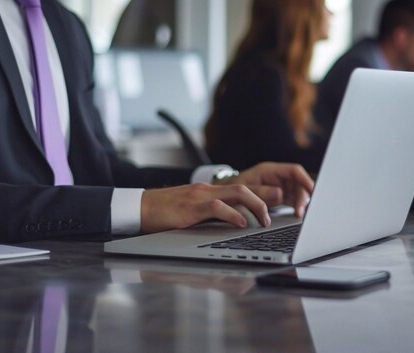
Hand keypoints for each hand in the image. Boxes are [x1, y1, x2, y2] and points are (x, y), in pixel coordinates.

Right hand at [140, 182, 269, 232]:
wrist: (139, 208)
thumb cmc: (165, 213)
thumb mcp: (192, 212)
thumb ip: (211, 215)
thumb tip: (232, 226)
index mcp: (209, 191)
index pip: (241, 188)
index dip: (260, 195)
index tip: (274, 205)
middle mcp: (208, 190)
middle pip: (245, 187)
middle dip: (264, 199)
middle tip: (272, 216)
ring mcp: (200, 197)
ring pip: (237, 193)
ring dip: (255, 206)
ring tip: (263, 221)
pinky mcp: (192, 207)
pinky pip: (218, 207)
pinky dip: (233, 215)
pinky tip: (242, 223)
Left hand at [218, 162, 313, 217]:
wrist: (223, 196)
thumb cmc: (232, 189)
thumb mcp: (244, 189)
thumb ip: (261, 192)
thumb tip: (280, 193)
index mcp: (270, 170)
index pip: (294, 171)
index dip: (305, 180)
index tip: (312, 191)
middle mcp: (277, 178)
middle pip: (299, 184)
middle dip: (303, 196)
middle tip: (301, 211)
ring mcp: (279, 187)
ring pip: (298, 193)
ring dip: (301, 203)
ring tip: (300, 215)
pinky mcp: (279, 198)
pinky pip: (292, 201)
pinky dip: (296, 207)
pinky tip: (297, 215)